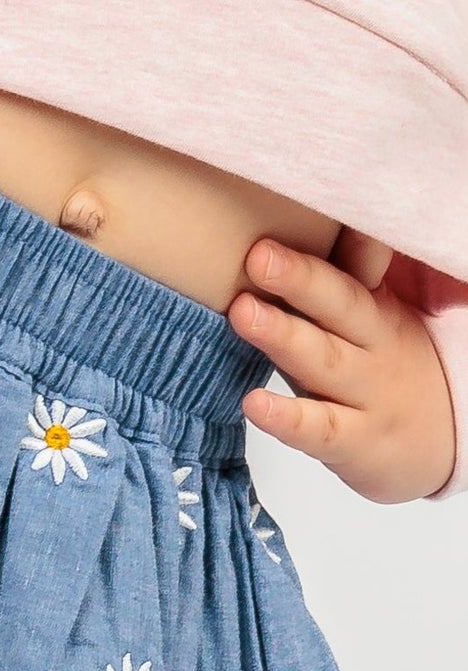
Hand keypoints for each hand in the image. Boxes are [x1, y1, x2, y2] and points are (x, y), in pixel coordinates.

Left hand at [228, 232, 455, 503]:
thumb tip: (302, 228)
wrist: (443, 441)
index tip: (296, 211)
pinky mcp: (355, 443)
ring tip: (243, 313)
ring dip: (283, 336)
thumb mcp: (375, 321)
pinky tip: (253, 403)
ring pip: (323, 360)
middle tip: (258, 255)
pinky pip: (320, 429)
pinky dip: (287, 419)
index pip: (358, 265)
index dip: (332, 240)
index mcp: (377, 307)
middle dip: (300, 278)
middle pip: (340, 304)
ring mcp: (366, 394)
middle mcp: (375, 344)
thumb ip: (342, 280)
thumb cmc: (386, 372)